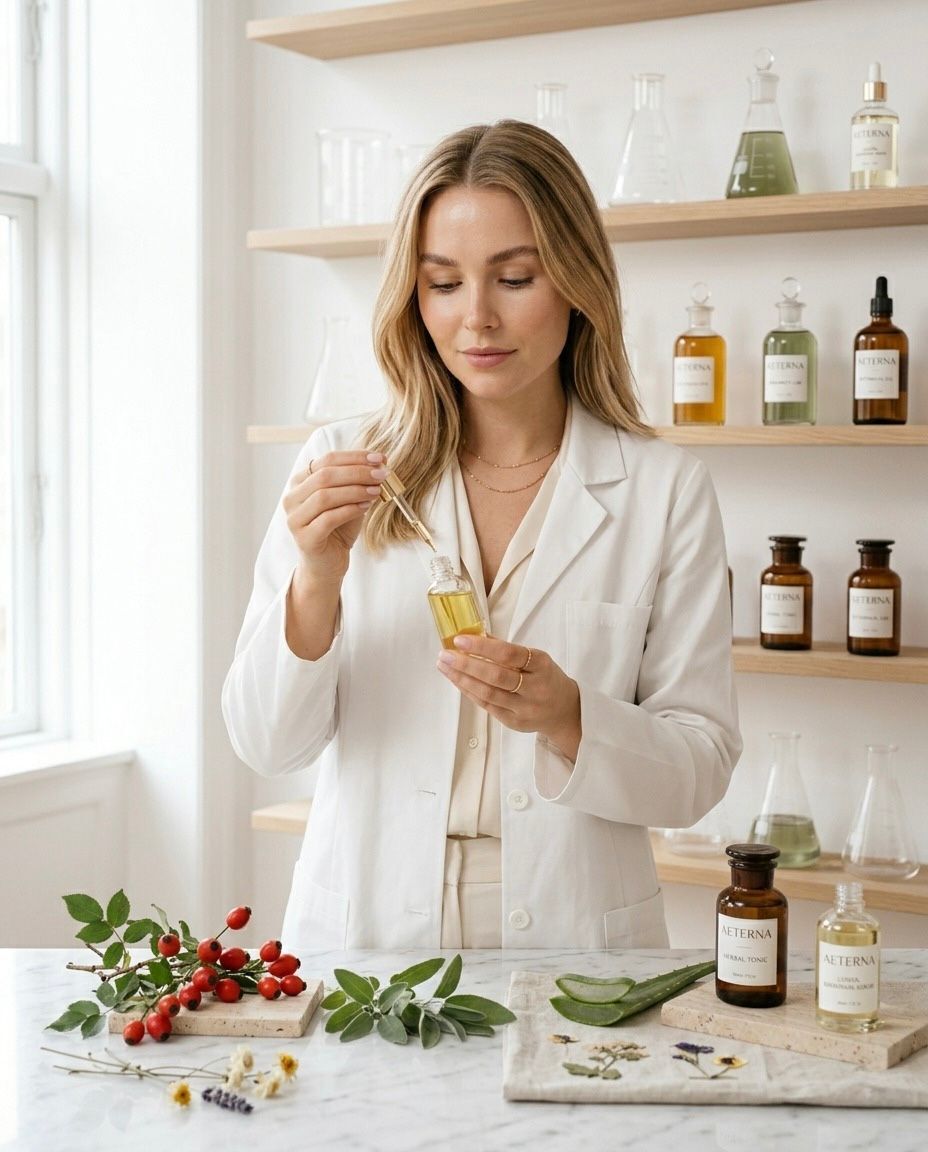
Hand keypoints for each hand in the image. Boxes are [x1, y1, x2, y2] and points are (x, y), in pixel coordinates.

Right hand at [283, 450, 386, 585]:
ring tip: (376, 491)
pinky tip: (366, 507)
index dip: (355, 457)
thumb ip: (356, 482)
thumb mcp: (349, 500)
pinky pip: (328, 518)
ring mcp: (295, 518)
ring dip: (355, 490)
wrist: (328, 564)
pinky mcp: (304, 538)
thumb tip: (379, 466)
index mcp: (300, 482)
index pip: (327, 460)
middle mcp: (292, 498)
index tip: (380, 458)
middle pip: (325, 476)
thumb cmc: (338, 529)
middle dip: (357, 472)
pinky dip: (350, 510)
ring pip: (324, 496)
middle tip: (381, 475)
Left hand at [437, 634, 580, 761]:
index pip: (509, 654)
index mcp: (541, 666)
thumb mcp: (537, 659)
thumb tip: (476, 635)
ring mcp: (524, 708)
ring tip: (444, 666)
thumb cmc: (546, 678)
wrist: (565, 712)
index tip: (460, 640)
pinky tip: (457, 680)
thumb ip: (508, 649)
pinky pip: (486, 705)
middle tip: (445, 654)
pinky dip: (469, 691)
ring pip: (488, 693)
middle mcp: (534, 688)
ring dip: (462, 679)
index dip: (483, 647)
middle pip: (496, 676)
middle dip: (466, 664)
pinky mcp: (514, 722)